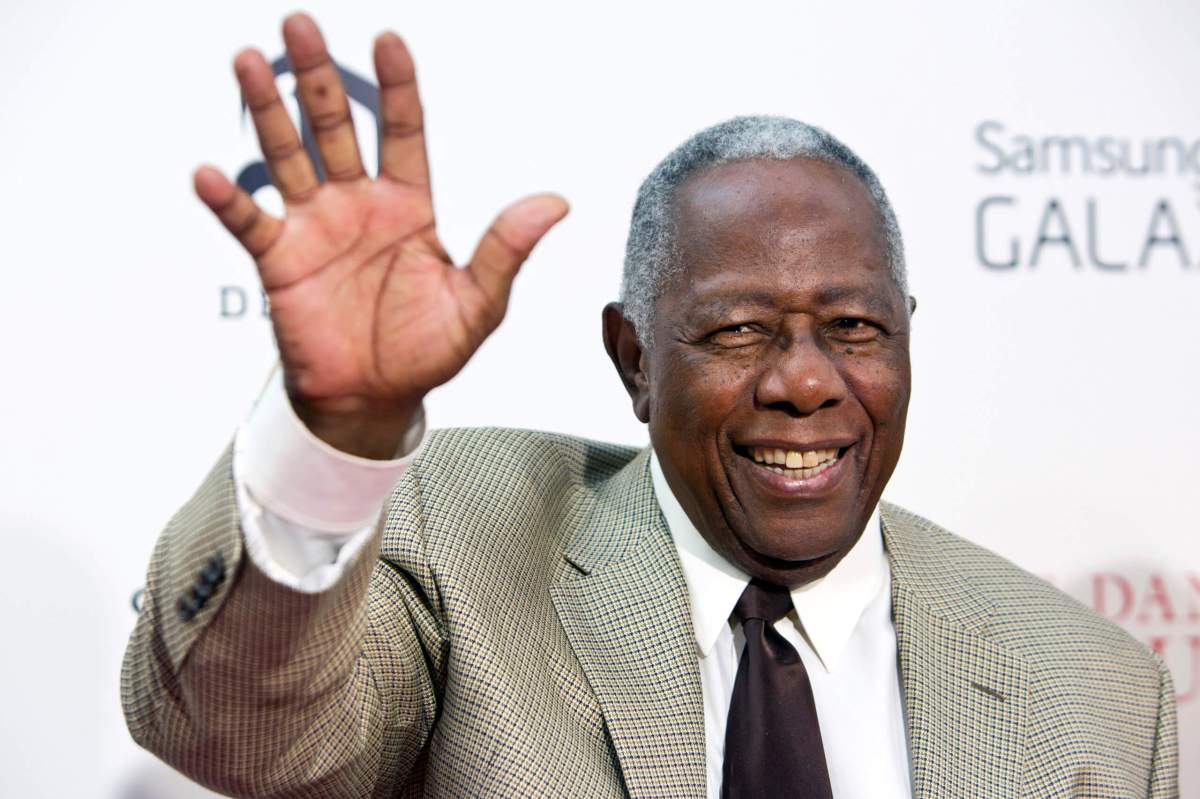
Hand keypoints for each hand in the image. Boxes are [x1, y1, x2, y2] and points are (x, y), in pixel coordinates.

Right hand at [194, 13, 568, 457]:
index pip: (403, 132)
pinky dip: (227, 199)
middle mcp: (359, 205)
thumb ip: (506, 250)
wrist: (374, 399)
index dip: (398, 87)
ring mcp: (315, 226)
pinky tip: (209, 173)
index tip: (389, 40)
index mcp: (409, 206)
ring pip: (289, 155)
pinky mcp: (280, 259)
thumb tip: (555, 203)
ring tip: (250, 62)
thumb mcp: (479, 303)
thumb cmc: (426, 352)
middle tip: (300, 25)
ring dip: (270, 111)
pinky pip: (249, 221)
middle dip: (320, 77)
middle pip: (336, 126)